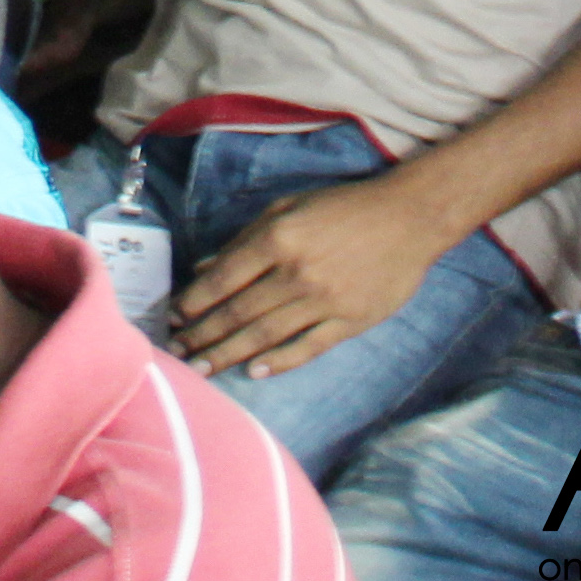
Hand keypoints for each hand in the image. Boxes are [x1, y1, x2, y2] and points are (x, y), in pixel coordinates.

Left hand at [166, 168, 461, 377]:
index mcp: (278, 239)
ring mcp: (325, 302)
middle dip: (204, 335)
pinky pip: (307, 348)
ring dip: (229, 354)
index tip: (173, 316)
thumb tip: (204, 268)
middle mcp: (297, 273)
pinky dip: (278, 362)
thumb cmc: (341, 208)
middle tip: (178, 352)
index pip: (224, 278)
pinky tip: (253, 372)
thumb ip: (244, 240)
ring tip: (202, 368)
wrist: (407, 219)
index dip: (195, 301)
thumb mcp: (286, 208)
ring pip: (266, 335)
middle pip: (239, 312)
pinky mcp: (351, 322)